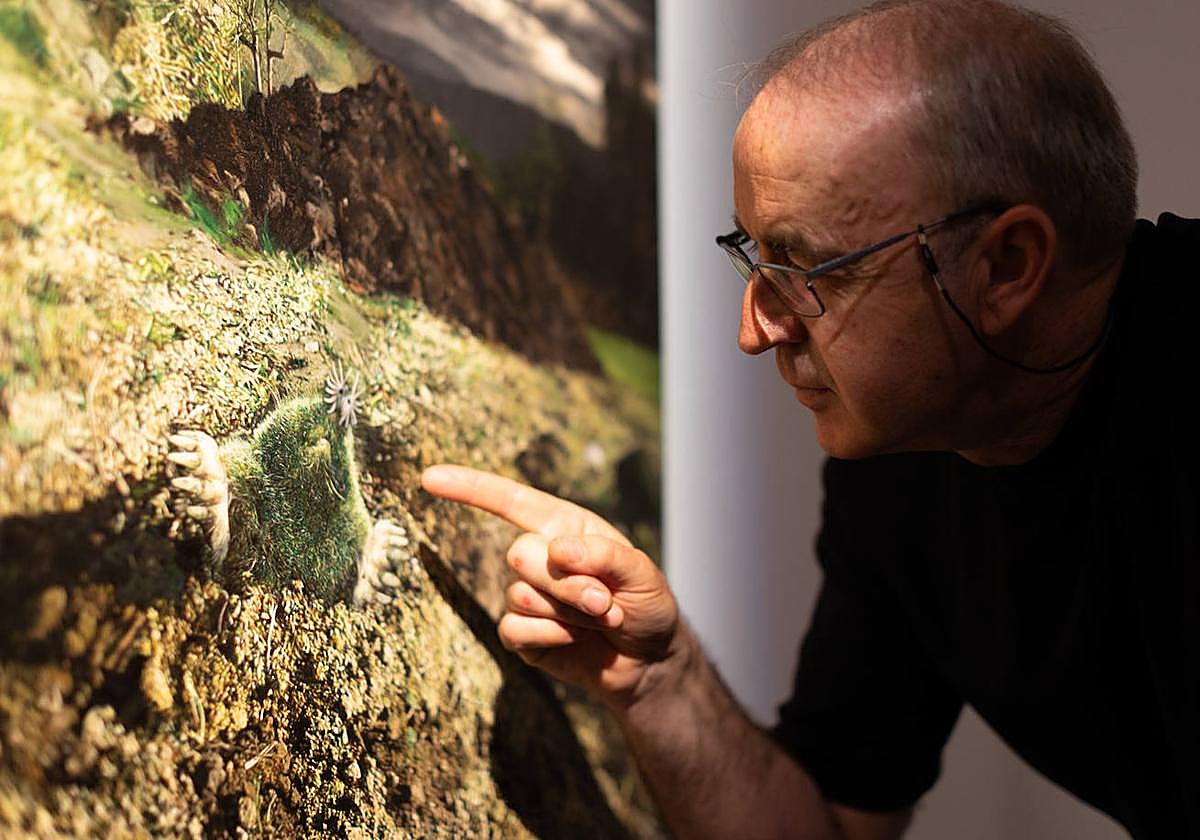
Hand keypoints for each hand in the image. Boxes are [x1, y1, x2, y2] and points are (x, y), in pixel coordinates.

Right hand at [421, 464, 679, 708]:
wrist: (649, 661)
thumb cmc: (649, 605)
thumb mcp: (642, 573)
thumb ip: (603, 556)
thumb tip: (556, 550)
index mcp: (565, 527)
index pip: (511, 501)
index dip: (469, 488)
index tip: (429, 478)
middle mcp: (541, 556)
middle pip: (520, 554)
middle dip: (567, 582)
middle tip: (604, 600)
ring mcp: (528, 595)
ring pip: (521, 595)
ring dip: (567, 613)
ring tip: (600, 619)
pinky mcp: (522, 634)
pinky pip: (515, 630)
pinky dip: (552, 638)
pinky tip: (575, 640)